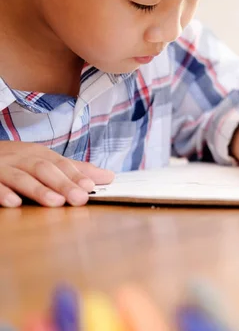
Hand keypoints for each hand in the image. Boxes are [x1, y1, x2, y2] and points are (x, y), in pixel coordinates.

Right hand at [0, 141, 114, 207]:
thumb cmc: (15, 162)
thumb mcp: (44, 162)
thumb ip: (75, 171)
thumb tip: (108, 176)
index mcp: (38, 154)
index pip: (60, 164)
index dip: (76, 175)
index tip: (91, 187)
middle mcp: (21, 158)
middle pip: (44, 169)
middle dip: (63, 184)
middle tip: (79, 199)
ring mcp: (2, 167)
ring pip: (21, 177)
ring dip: (38, 189)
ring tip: (55, 202)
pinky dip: (3, 193)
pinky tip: (14, 203)